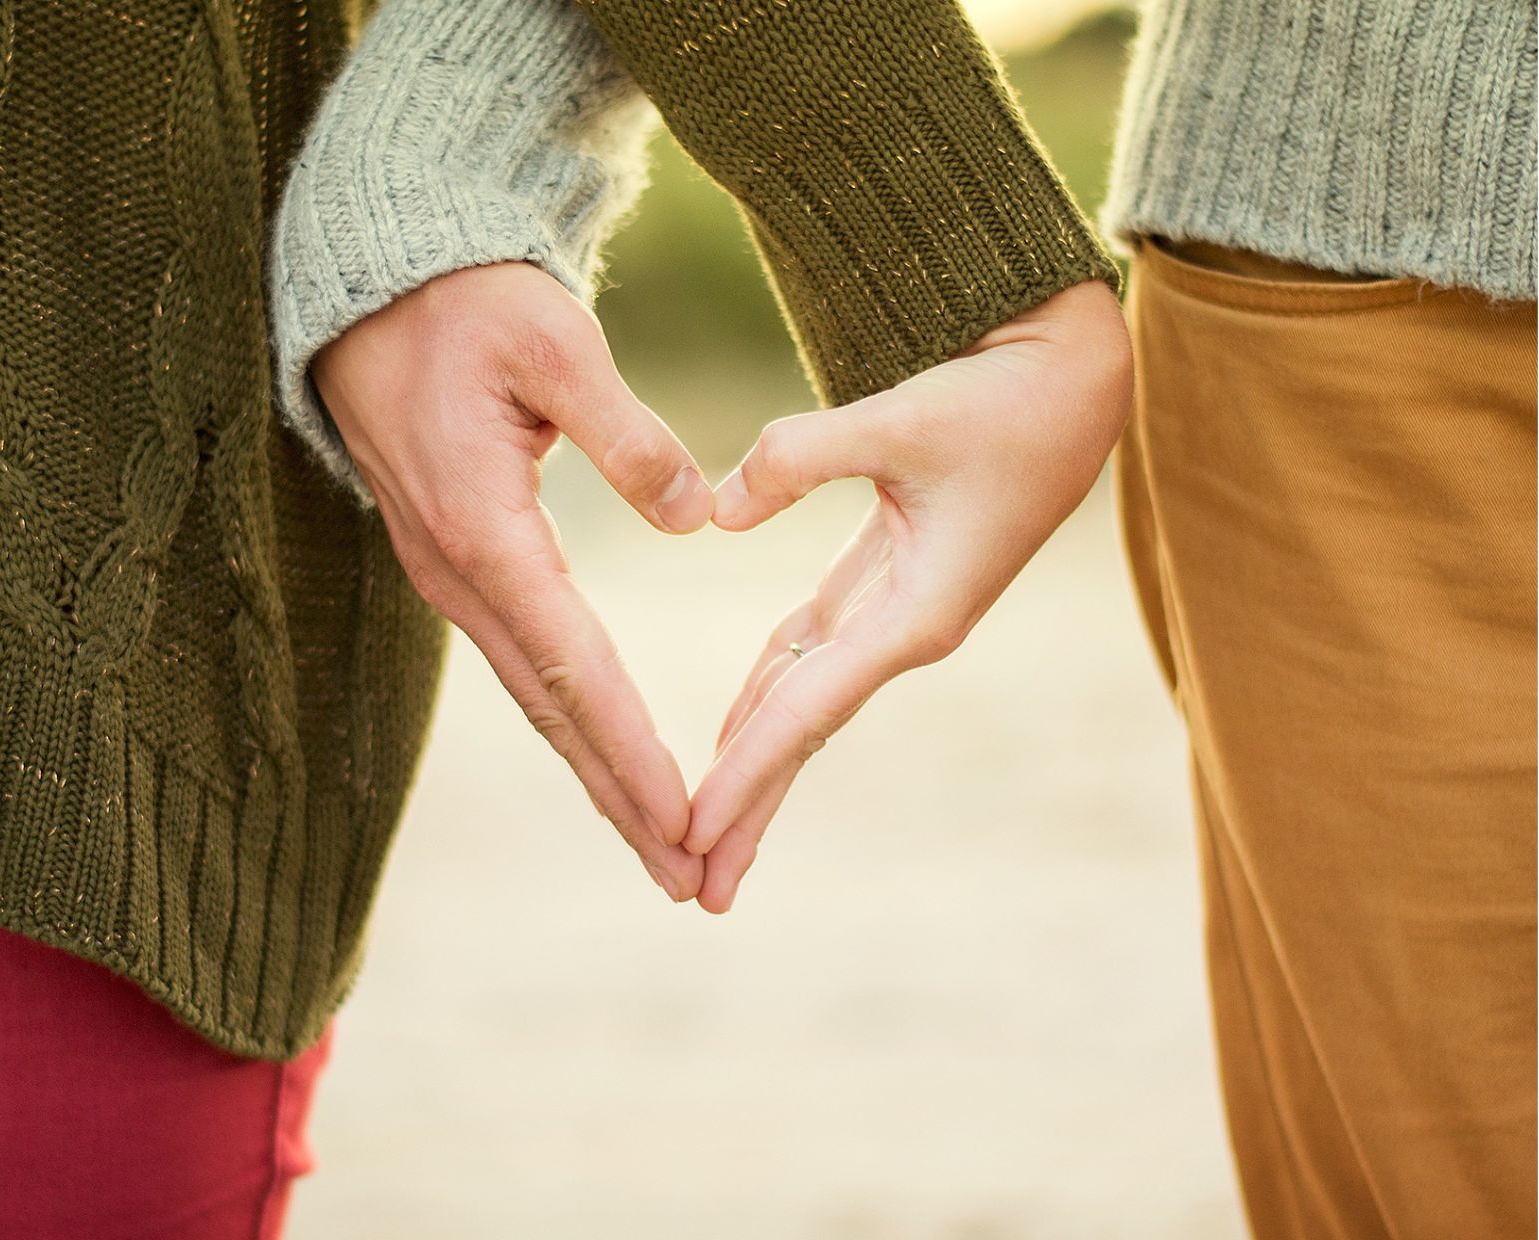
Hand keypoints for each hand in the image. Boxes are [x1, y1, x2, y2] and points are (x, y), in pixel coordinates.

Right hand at [310, 261, 714, 900]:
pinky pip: (522, 660)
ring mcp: (450, 574)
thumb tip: (696, 517)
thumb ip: (627, 434)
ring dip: (597, 772)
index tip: (684, 818)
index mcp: (485, 529)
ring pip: (535, 696)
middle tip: (687, 876)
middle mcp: (460, 573)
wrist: (372, 287)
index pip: (573, 665)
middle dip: (620, 798)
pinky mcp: (457, 562)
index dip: (631, 748)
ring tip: (660, 841)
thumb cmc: (466, 303)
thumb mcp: (554, 343)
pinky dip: (571, 719)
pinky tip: (605, 754)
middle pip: (552, 710)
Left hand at [687, 279, 1132, 912]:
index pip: (808, 711)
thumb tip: (717, 514)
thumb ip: (799, 458)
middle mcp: (906, 630)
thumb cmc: (1004, 401)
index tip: (690, 832)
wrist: (1074, 380)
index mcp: (918, 615)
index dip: (745, 773)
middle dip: (750, 809)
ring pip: (805, 701)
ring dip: (755, 764)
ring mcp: (898, 611)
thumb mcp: (901, 418)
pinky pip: (812, 653)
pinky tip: (732, 729)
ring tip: (704, 831)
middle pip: (804, 733)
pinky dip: (769, 692)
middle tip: (694, 887)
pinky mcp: (888, 579)